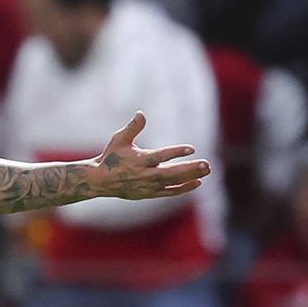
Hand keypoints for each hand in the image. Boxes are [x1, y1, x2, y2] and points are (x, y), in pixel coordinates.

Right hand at [93, 113, 210, 201]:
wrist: (101, 181)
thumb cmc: (111, 156)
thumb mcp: (119, 139)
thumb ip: (132, 127)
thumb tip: (141, 113)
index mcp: (138, 160)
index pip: (160, 156)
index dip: (175, 152)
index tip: (191, 148)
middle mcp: (144, 175)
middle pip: (170, 172)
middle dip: (189, 169)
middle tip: (207, 164)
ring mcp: (147, 186)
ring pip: (172, 182)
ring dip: (190, 176)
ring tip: (207, 170)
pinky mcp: (149, 193)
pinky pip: (169, 192)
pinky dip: (183, 188)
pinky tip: (197, 182)